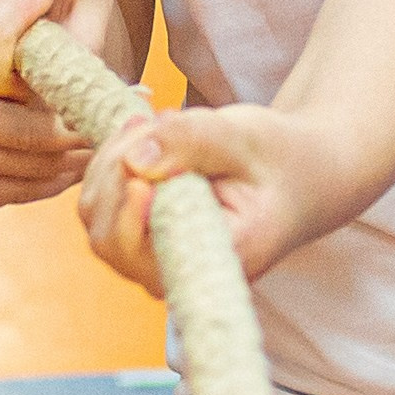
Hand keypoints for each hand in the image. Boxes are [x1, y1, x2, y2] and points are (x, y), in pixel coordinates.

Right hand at [0, 0, 89, 212]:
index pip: (33, 128)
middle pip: (44, 163)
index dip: (78, 120)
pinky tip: (54, 171)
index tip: (110, 101)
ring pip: (28, 187)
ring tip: (102, 149)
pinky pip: (3, 197)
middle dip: (88, 148)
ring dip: (66, 170)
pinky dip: (34, 185)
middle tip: (127, 127)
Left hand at [80, 106, 328, 296]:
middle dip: (117, 171)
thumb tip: (134, 159)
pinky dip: (113, 160)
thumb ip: (193, 143)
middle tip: (151, 123)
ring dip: (113, 160)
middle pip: (109, 238)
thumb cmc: (281, 159)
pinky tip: (145, 132)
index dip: (128, 216)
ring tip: (155, 124)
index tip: (138, 171)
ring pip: (97, 215)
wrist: (297, 174)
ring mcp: (155, 257)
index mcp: (217, 259)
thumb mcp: (248, 136)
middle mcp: (180, 271)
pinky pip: (101, 201)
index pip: (146, 258)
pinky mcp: (140, 235)